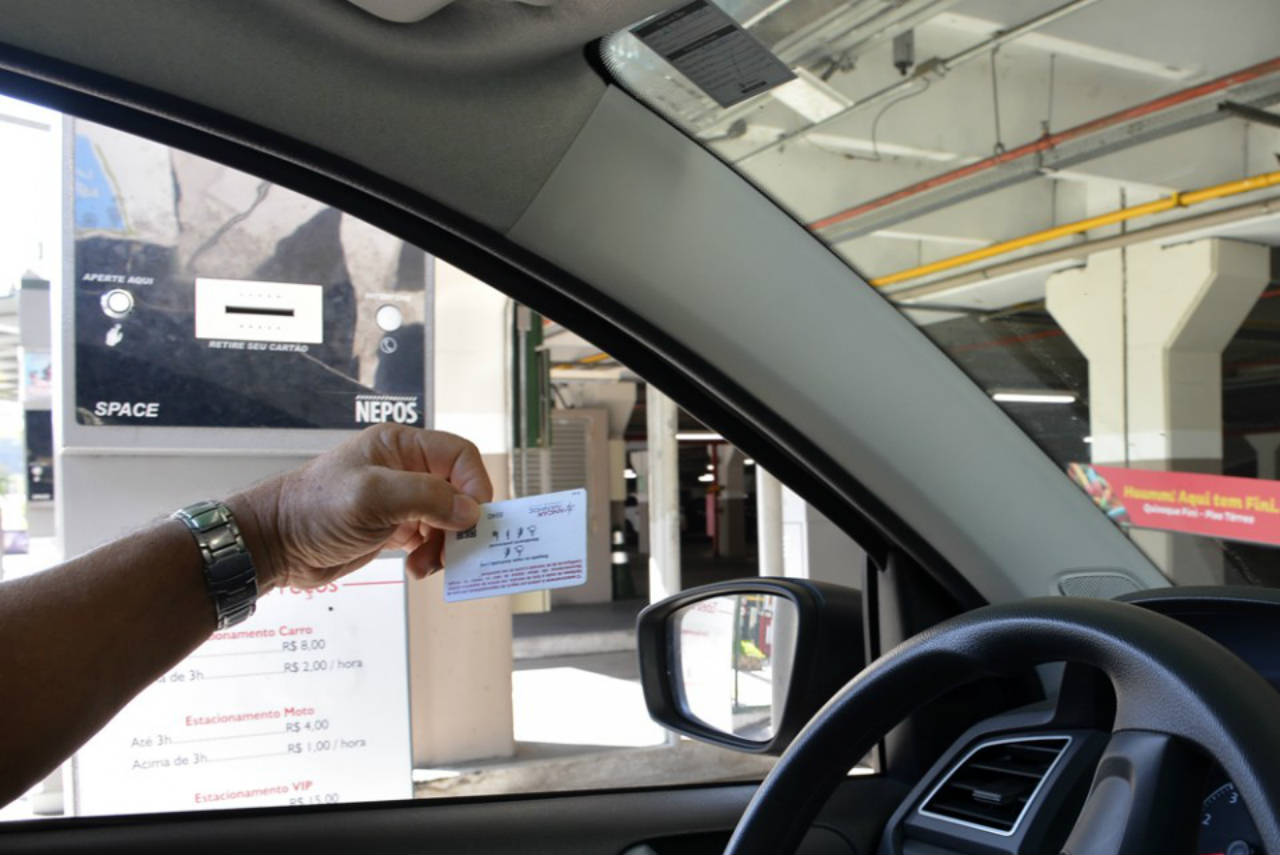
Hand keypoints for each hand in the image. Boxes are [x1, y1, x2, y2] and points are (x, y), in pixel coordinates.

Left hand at [227, 424, 491, 589]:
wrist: (275, 544)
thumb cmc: (315, 509)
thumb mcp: (374, 496)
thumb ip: (427, 498)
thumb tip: (471, 512)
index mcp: (402, 447)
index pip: (460, 456)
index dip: (474, 484)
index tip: (474, 518)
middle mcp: (405, 469)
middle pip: (458, 490)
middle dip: (460, 522)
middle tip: (456, 550)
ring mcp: (400, 500)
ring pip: (447, 519)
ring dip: (446, 544)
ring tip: (429, 564)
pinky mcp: (393, 527)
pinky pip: (430, 538)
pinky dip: (431, 555)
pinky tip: (416, 568)